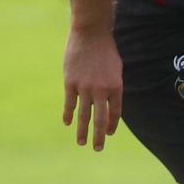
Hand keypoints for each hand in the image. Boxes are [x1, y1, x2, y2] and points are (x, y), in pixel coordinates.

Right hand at [63, 26, 123, 151]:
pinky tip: (67, 123)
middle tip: (97, 149)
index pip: (115, 113)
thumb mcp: (116, 69)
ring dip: (83, 130)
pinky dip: (68, 114)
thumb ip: (113, 86)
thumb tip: (109, 102)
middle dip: (99, 136)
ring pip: (83, 114)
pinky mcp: (70, 82)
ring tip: (82, 143)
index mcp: (116, 87)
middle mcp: (101, 90)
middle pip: (100, 119)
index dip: (112, 125)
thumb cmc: (106, 51)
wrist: (90, 34)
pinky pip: (69, 103)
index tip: (109, 133)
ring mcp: (84, 87)